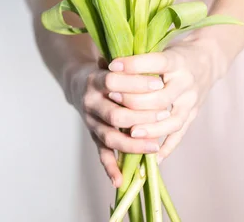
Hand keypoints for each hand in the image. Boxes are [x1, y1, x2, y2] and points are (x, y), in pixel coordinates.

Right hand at [67, 58, 166, 187]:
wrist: (78, 81)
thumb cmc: (106, 69)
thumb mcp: (114, 62)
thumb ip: (129, 65)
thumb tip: (155, 65)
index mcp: (95, 79)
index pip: (113, 81)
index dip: (135, 83)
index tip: (158, 83)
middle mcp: (90, 101)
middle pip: (114, 113)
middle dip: (141, 116)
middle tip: (165, 113)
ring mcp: (90, 121)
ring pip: (110, 137)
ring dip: (133, 144)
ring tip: (155, 146)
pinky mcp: (92, 135)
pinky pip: (101, 153)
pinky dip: (110, 168)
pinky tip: (119, 180)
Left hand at [107, 35, 225, 162]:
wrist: (209, 59)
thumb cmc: (179, 54)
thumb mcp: (164, 48)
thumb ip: (141, 58)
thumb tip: (107, 63)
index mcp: (178, 61)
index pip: (156, 62)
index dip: (133, 65)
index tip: (112, 66)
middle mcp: (186, 82)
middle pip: (160, 97)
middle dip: (134, 100)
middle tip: (112, 98)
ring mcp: (192, 101)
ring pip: (172, 121)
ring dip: (150, 129)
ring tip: (131, 132)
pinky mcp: (194, 114)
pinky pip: (180, 134)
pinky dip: (167, 148)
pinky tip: (153, 158)